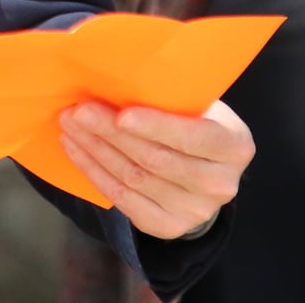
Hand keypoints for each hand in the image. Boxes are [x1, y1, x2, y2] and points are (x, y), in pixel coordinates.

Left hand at [56, 98, 253, 239]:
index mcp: (234, 146)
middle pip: (156, 159)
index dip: (155, 127)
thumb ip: (172, 98)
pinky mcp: (169, 226)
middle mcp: (220, 184)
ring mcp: (196, 211)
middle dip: (111, 133)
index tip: (121, 114)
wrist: (205, 169)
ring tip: (70, 125)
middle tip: (79, 111)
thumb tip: (117, 78)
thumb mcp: (199, 105)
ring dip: (95, 150)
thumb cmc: (195, 122)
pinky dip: (94, 172)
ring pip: (134, 179)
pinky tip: (76, 149)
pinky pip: (123, 199)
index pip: (192, 137)